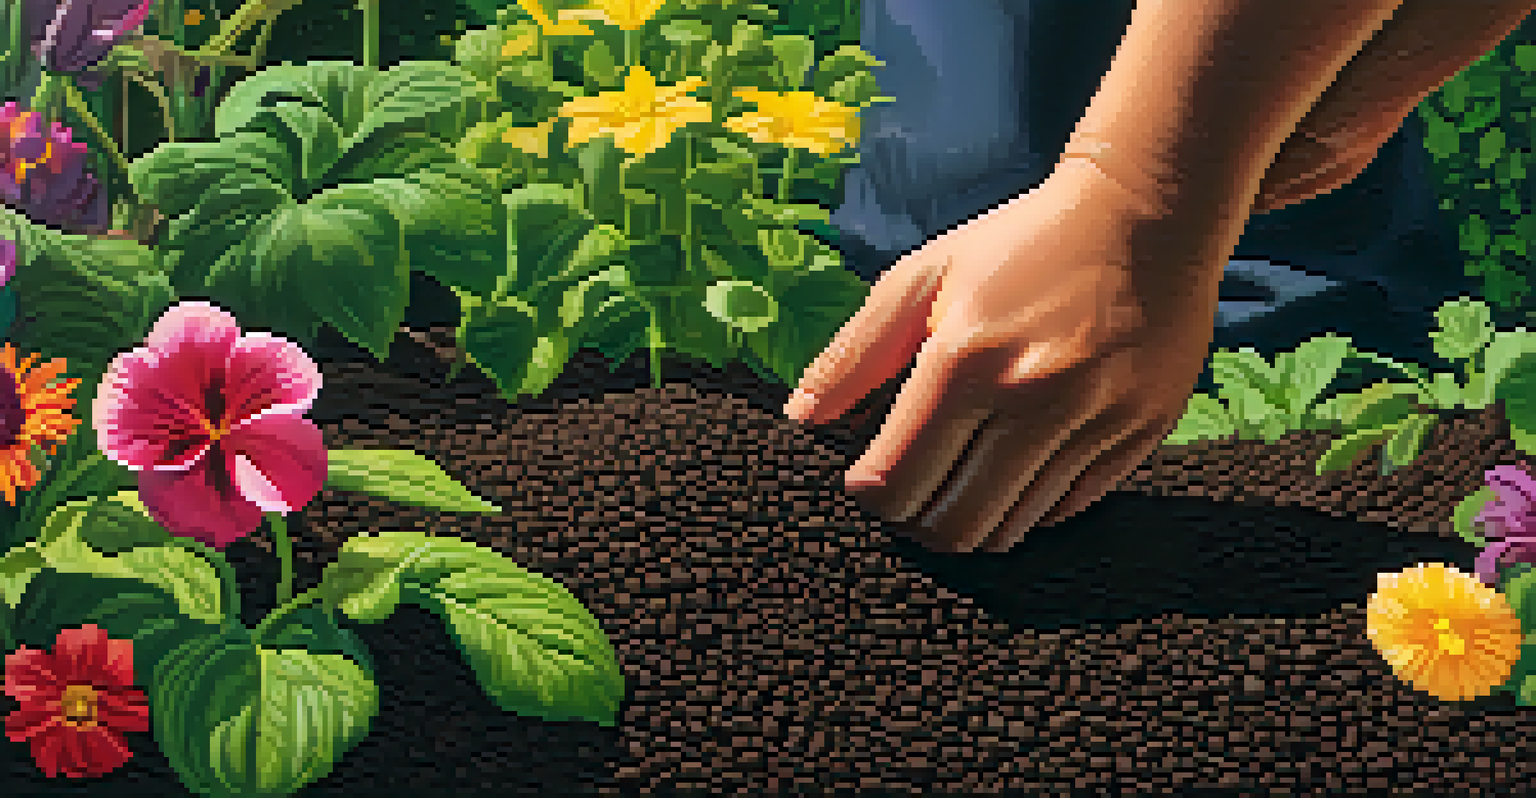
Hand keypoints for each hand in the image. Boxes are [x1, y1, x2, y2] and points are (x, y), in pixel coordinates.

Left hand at [784, 158, 1235, 552]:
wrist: (1145, 215)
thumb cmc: (1020, 246)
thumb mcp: (924, 277)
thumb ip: (854, 353)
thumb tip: (799, 417)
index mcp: (965, 359)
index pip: (897, 481)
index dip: (871, 494)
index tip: (868, 478)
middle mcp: (1032, 398)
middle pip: (952, 523)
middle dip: (916, 522)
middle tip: (911, 494)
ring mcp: (1093, 421)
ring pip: (1009, 528)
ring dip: (971, 521)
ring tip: (958, 486)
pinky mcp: (1138, 434)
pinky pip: (1065, 510)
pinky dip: (1028, 506)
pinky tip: (1014, 470)